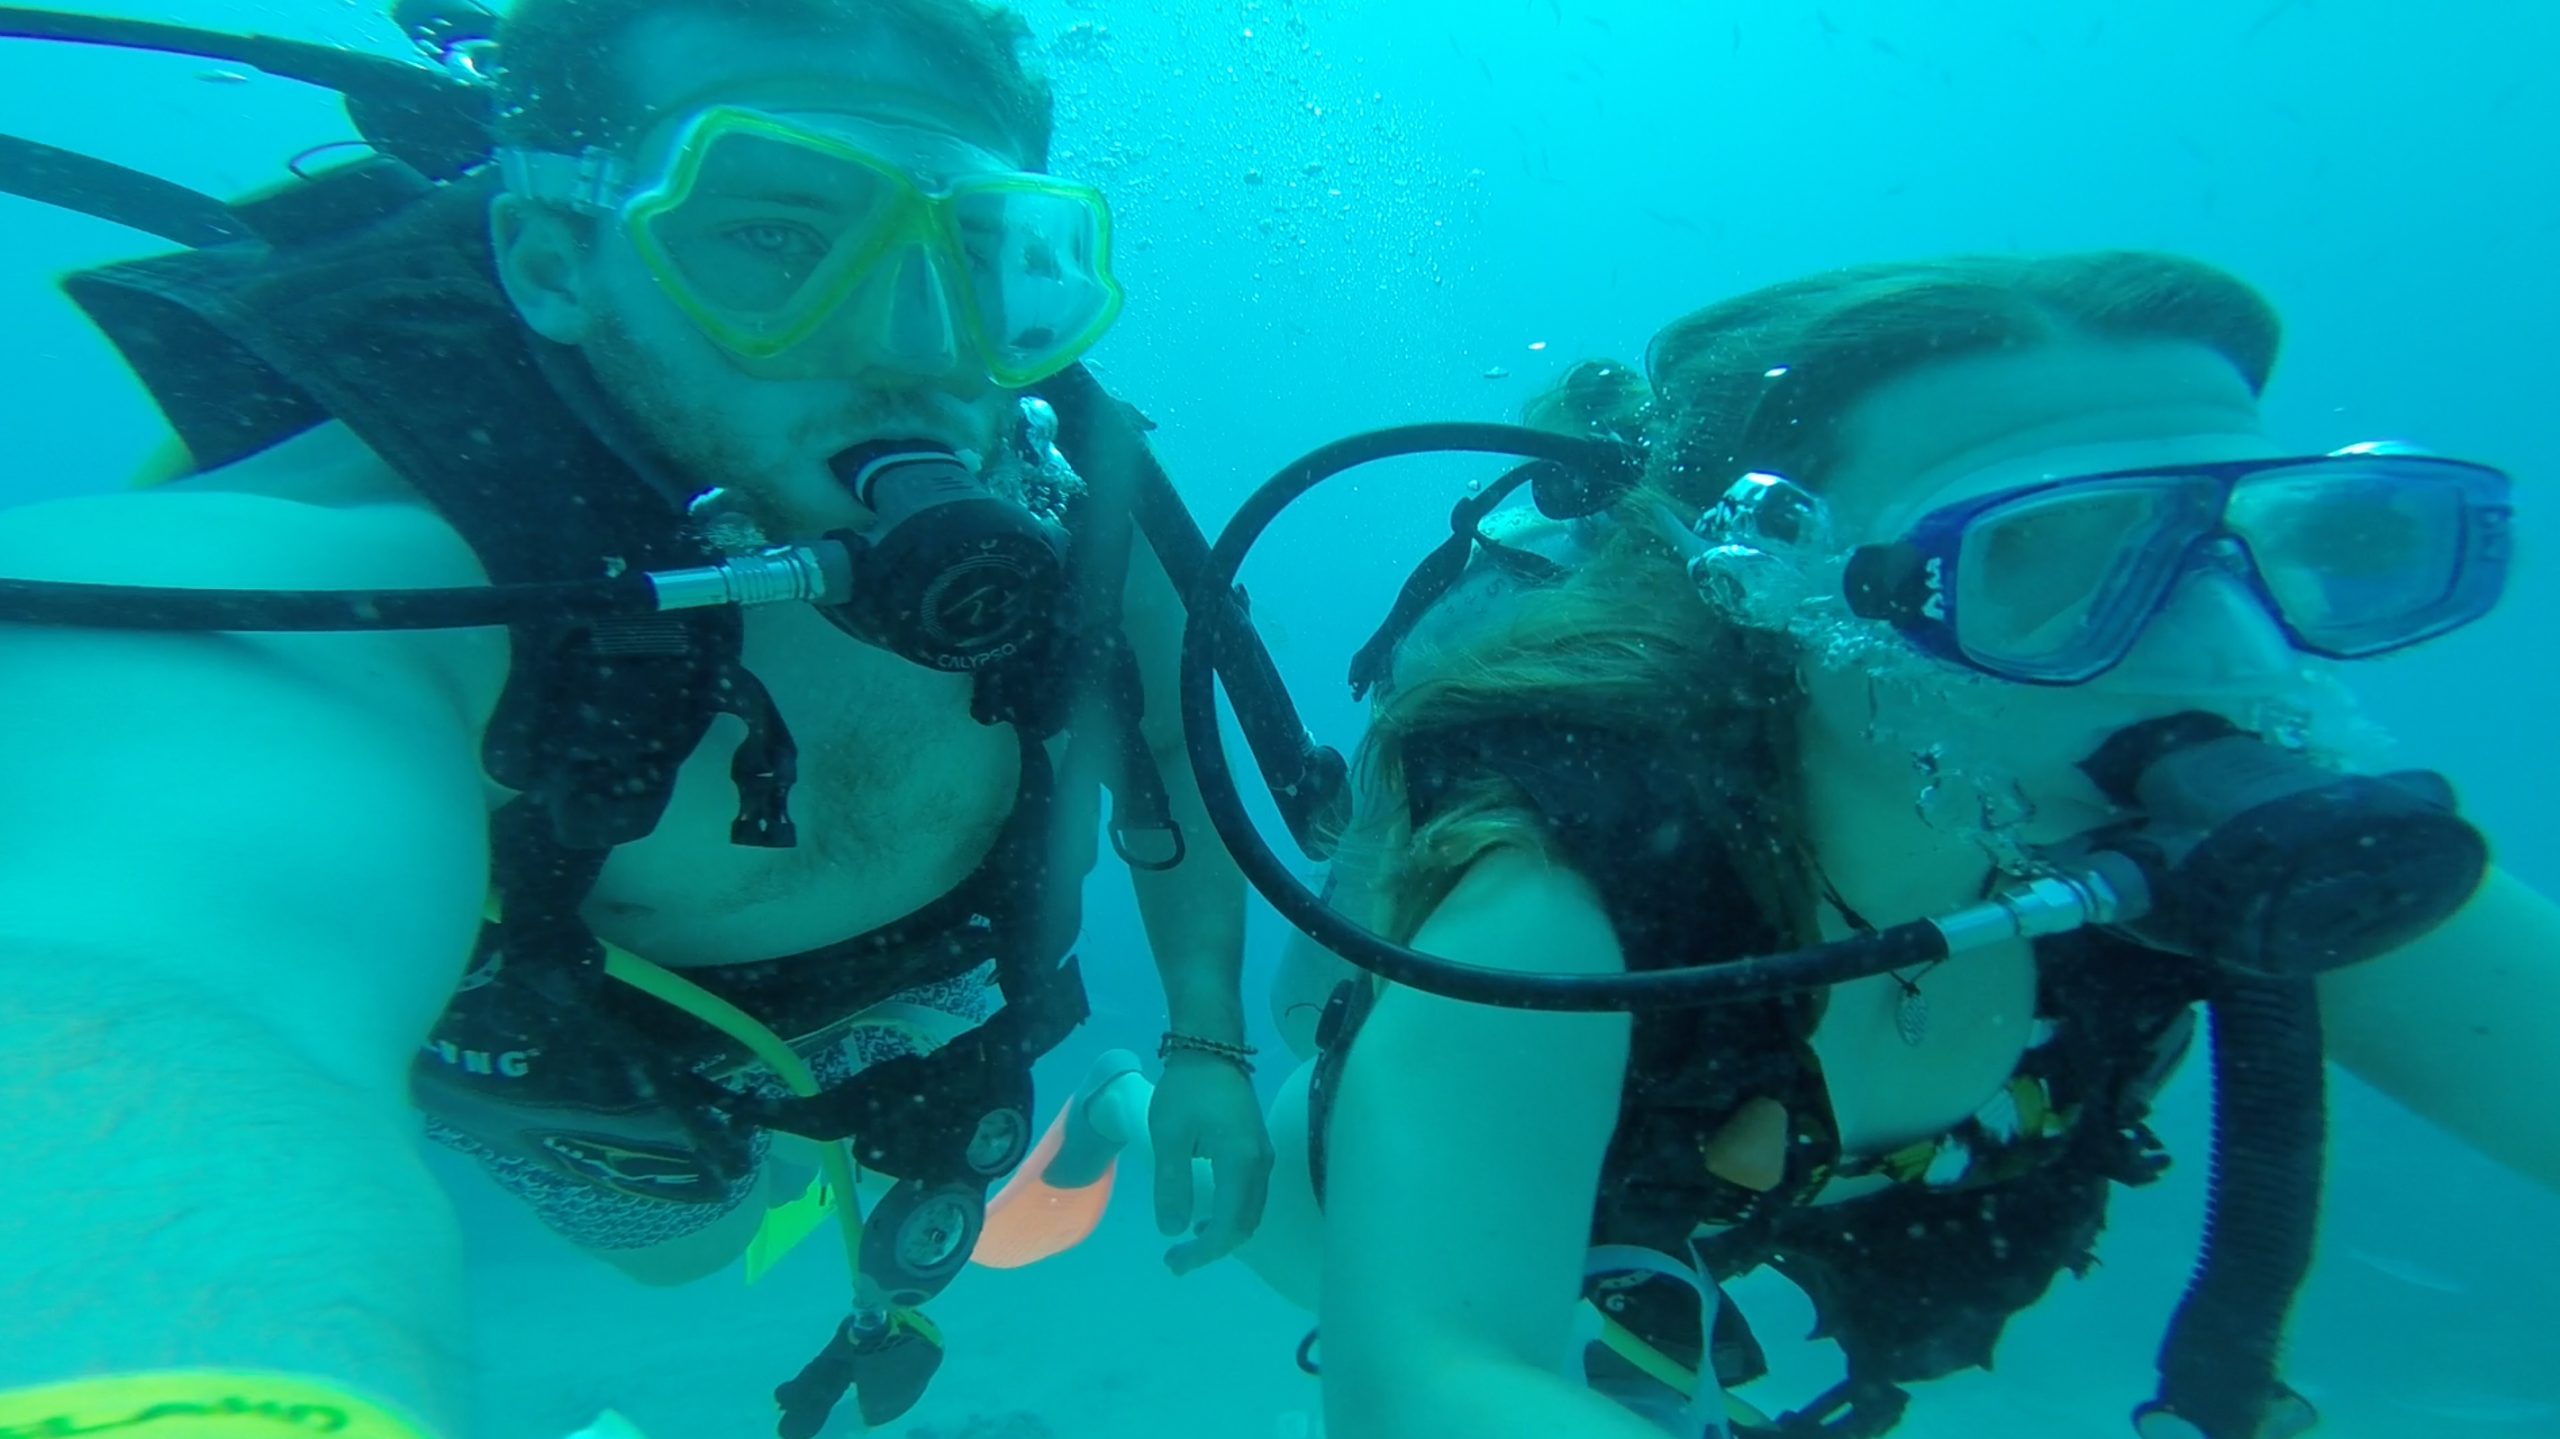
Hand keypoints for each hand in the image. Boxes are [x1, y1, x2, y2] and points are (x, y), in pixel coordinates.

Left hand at [1148, 1051, 1274, 1274]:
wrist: (1211, 1048)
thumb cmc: (1186, 1090)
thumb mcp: (1169, 1136)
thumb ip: (1172, 1184)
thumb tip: (1173, 1230)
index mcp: (1241, 1163)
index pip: (1229, 1225)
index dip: (1203, 1252)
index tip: (1173, 1262)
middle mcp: (1260, 1165)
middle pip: (1245, 1224)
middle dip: (1213, 1250)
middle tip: (1176, 1261)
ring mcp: (1262, 1157)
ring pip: (1250, 1213)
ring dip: (1222, 1235)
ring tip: (1187, 1245)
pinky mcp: (1257, 1151)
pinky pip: (1250, 1198)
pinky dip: (1230, 1217)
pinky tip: (1205, 1219)